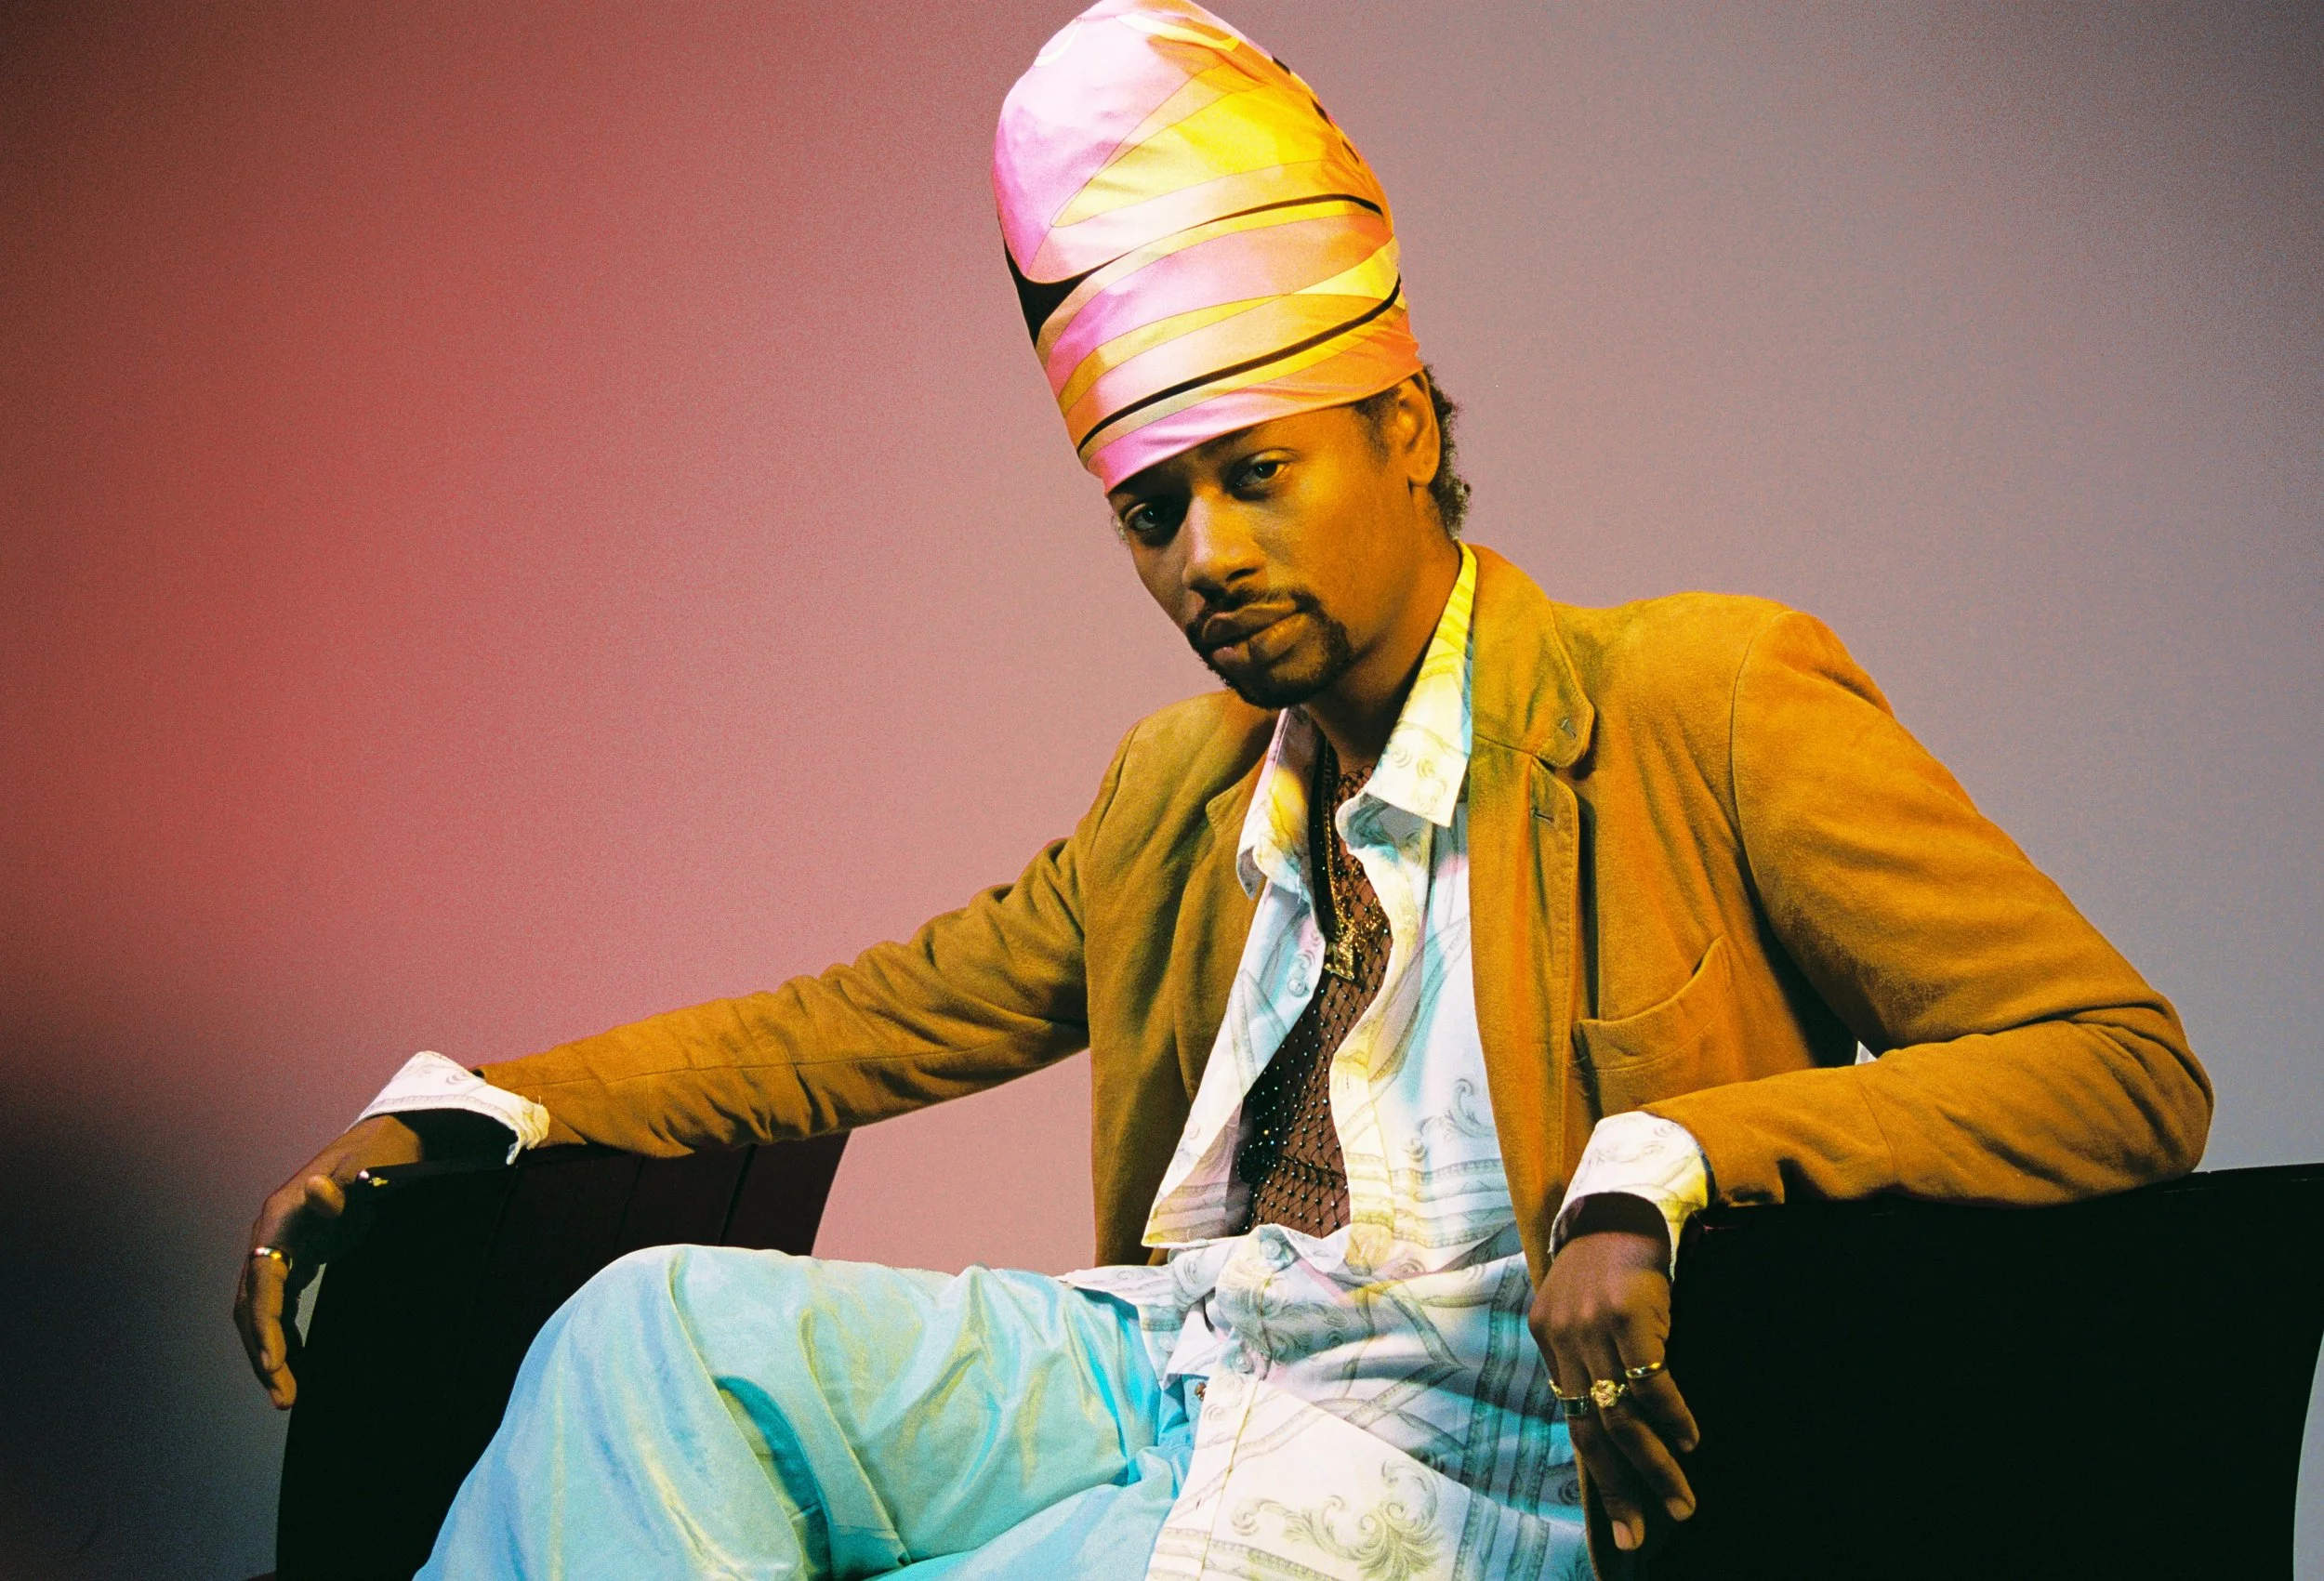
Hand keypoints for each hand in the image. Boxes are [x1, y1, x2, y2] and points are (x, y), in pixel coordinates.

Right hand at [233, 1107, 511, 1407]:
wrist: (389, 1142)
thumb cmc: (382, 1156)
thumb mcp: (369, 1168)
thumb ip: (343, 1187)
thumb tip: (316, 1191)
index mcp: (280, 1217)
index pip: (262, 1282)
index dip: (265, 1327)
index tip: (275, 1366)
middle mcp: (271, 1235)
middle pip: (252, 1305)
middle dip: (264, 1353)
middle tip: (285, 1399)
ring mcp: (281, 1247)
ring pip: (261, 1310)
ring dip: (271, 1353)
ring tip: (288, 1397)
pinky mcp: (296, 1257)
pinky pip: (279, 1306)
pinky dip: (284, 1336)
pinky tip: (297, 1367)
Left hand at [1530, 1222, 1699, 1551]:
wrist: (1626, 1200)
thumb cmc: (1611, 1257)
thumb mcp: (1583, 1306)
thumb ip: (1588, 1355)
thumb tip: (1615, 1416)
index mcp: (1547, 1337)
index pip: (1571, 1421)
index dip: (1598, 1472)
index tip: (1621, 1516)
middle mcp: (1562, 1336)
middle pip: (1590, 1431)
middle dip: (1620, 1487)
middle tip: (1644, 1532)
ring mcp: (1592, 1326)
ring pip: (1620, 1416)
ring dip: (1655, 1464)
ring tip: (1681, 1499)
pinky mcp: (1628, 1314)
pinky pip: (1649, 1382)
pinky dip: (1672, 1417)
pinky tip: (1690, 1440)